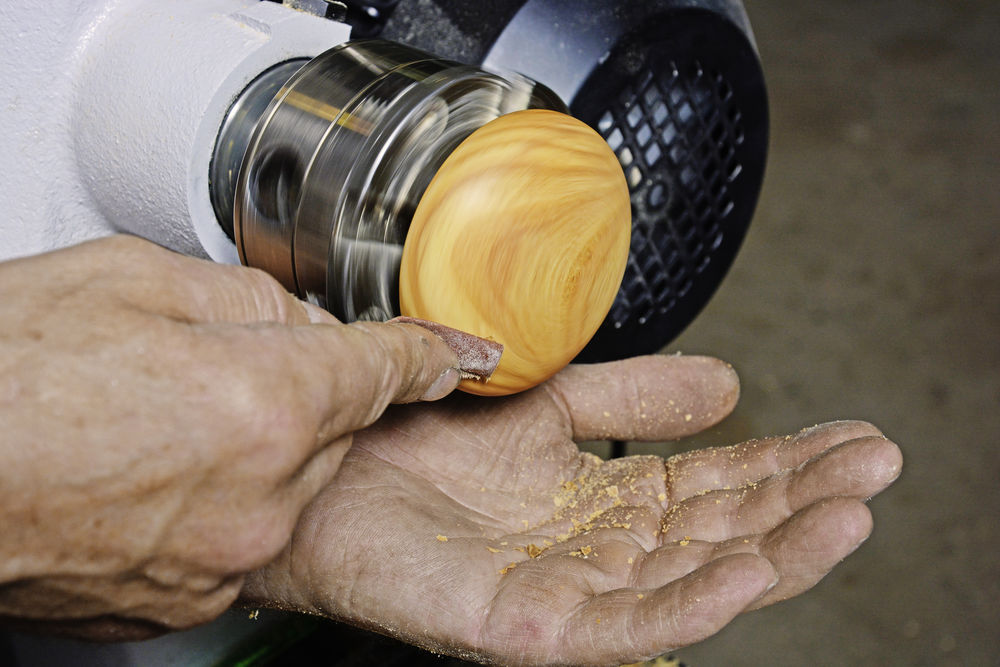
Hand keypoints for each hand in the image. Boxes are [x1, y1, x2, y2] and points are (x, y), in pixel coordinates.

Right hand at [0, 236, 467, 638]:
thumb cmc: (6, 374)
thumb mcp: (135, 281)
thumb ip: (249, 299)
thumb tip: (298, 321)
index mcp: (266, 399)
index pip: (389, 365)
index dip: (435, 351)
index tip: (465, 353)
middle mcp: (262, 489)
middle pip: (334, 425)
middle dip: (298, 392)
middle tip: (215, 370)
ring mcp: (224, 553)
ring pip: (287, 482)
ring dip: (251, 449)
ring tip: (160, 422)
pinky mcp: (184, 597)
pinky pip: (237, 531)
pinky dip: (214, 500)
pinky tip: (145, 471)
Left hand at [242, 356, 901, 665]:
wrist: (325, 458)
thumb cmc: (419, 433)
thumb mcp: (549, 401)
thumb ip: (633, 398)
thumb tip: (728, 385)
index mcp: (601, 497)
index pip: (715, 489)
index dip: (785, 463)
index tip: (851, 437)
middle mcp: (593, 549)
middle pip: (718, 534)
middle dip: (801, 501)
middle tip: (875, 465)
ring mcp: (562, 592)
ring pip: (689, 581)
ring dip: (774, 550)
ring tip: (847, 512)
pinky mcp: (522, 627)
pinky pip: (622, 623)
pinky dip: (693, 597)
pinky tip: (752, 568)